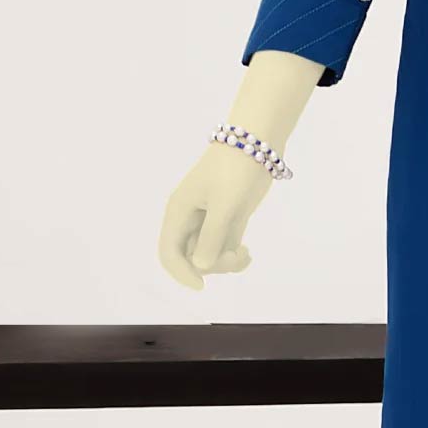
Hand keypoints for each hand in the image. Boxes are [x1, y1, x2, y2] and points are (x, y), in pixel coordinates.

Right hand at [158, 145, 275, 290]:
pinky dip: (235, 256)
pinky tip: (248, 254)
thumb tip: (200, 267)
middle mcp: (190, 219)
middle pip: (190, 258)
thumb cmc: (236, 169)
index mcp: (179, 212)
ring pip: (208, 255)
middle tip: (237, 256)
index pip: (169, 253)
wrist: (258, 142)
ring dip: (226, 263)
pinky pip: (224, 248)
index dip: (180, 273)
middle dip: (212, 265)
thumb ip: (212, 236)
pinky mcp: (228, 218)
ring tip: (246, 254)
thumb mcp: (224, 204)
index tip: (202, 285)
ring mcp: (209, 220)